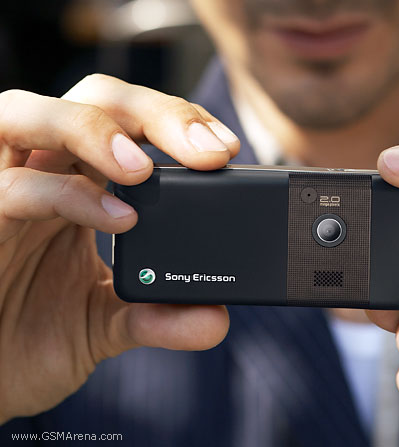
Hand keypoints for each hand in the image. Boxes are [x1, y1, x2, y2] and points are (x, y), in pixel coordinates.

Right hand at [0, 74, 239, 423]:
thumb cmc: (35, 338)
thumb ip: (159, 316)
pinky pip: (10, 188)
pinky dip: (68, 195)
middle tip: (207, 154)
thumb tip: (215, 320)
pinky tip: (118, 220)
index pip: (130, 122)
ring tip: (144, 169)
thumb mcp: (110, 325)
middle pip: (92, 99)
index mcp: (81, 183)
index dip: (179, 122)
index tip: (226, 150)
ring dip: (95, 129)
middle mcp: (43, 173)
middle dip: (155, 113)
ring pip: (26, 113)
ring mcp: (3, 191)